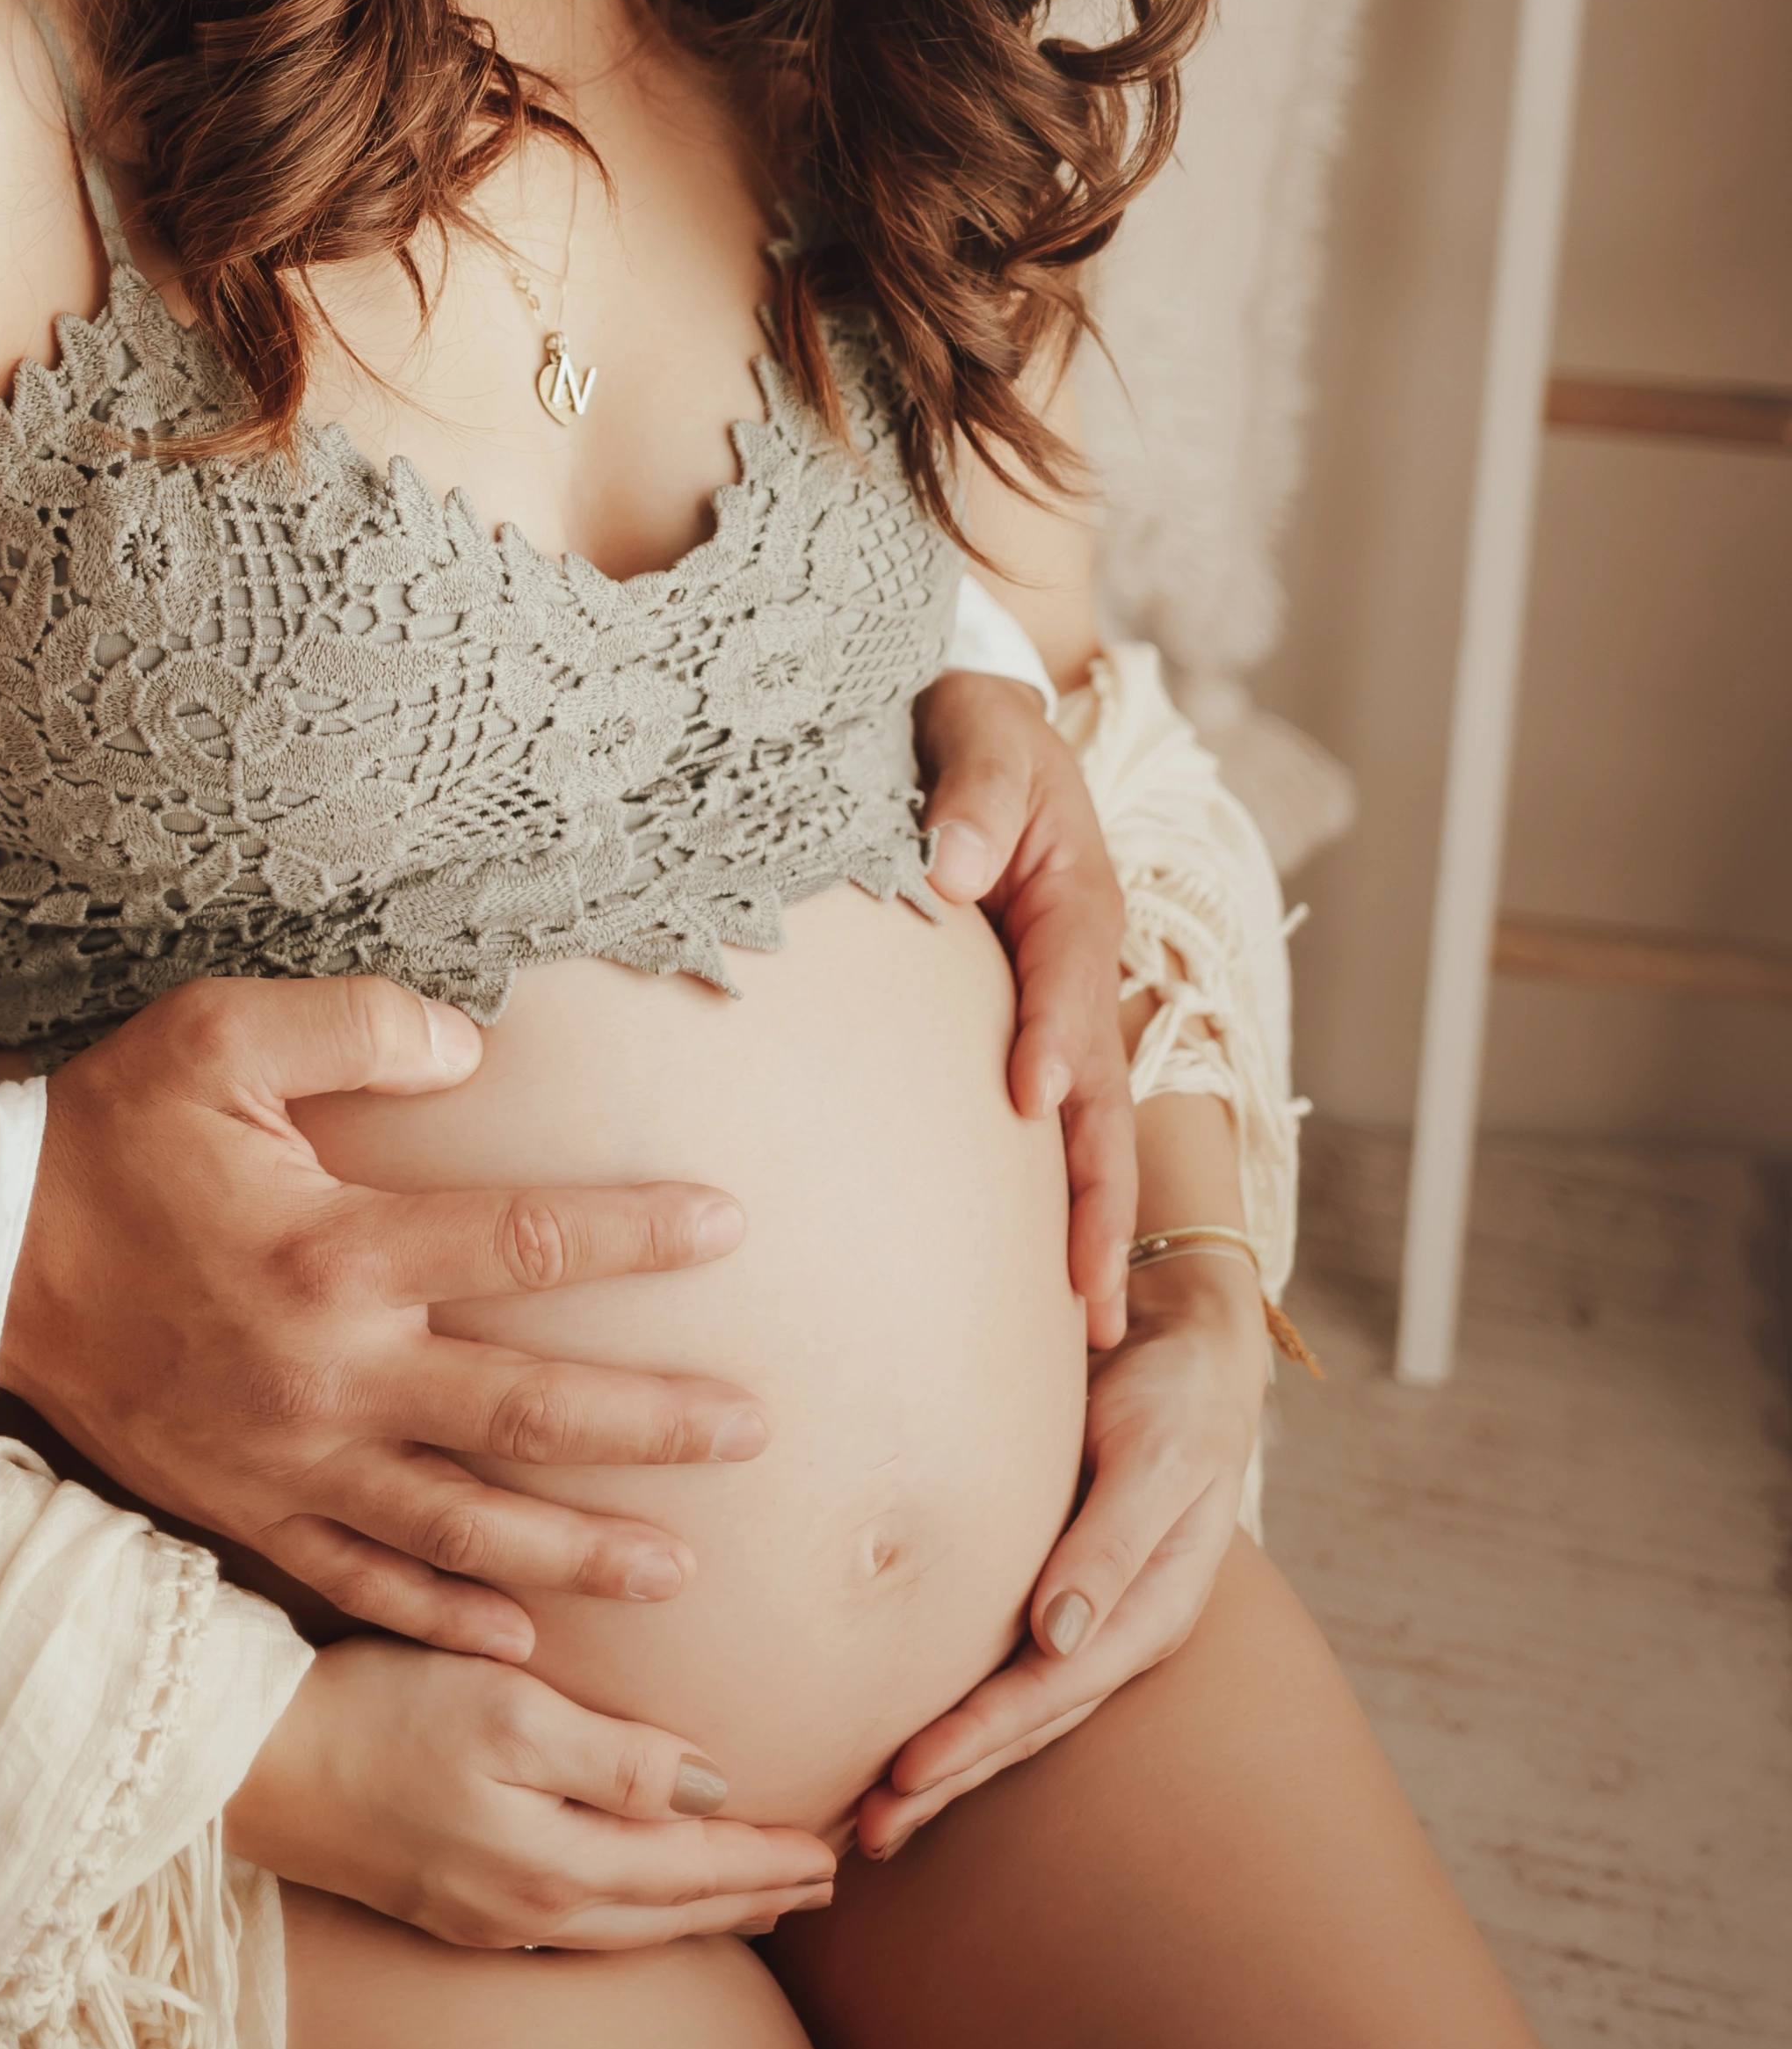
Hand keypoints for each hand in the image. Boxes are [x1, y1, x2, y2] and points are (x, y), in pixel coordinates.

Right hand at [0, 974, 765, 1661]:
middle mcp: (331, 1371)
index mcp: (338, 1248)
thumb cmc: (104, 1132)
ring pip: (465, 1526)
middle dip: (651, 1426)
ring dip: (578, 1553)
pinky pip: (363, 1582)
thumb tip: (473, 1043)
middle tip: (753, 1434)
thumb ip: (353, 1024)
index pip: (529, 1241)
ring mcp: (290, 1457)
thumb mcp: (213, 1036)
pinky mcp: (244, 1507)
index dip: (639, 1234)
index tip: (732, 1228)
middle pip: (527, 1411)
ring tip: (679, 1575)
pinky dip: (446, 1621)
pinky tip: (520, 1641)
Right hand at [228, 1636, 837, 1951]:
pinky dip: (633, 1917)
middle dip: (752, 1897)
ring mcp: (485, 1920)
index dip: (769, 1856)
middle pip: (671, 1913)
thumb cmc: (375, 1713)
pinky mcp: (447, 1908)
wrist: (251, 1766)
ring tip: (754, 1898)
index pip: (694, 1867)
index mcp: (557, 1863)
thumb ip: (613, 1756)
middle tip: (823, 1884)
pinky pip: (575, 1929)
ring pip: (626, 1929)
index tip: (837, 1849)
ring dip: (699, 1914)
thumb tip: (710, 1790)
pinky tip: (635, 1902)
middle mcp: (530, 1911)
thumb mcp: (505, 1709)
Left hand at [847, 1241, 1272, 1859]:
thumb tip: (1061, 1635)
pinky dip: (952, 1701)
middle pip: (1024, 1721)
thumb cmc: (1176, 1390)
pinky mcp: (1049, 1583)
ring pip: (1008, 1704)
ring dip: (946, 1760)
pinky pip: (998, 1658)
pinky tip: (904, 1731)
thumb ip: (1111, 1542)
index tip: (908, 1774)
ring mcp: (1082, 1611)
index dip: (979, 1736)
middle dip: (950, 1777)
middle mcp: (1114, 1626)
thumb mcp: (1156, 1455)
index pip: (1051, 1691)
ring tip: (873, 1815)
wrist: (1183, 1339)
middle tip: (866, 1834)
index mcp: (1150, 1609)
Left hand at [911, 668, 1135, 1345]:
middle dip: (1100, 1189)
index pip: (1065, 976)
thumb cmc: (967, 723)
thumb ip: (971, 787)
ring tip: (1088, 1324)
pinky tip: (1044, 1284)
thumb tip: (949, 868)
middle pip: (1100, 1089)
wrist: (967, 725)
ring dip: (1092, 1221)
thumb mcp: (975, 725)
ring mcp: (1061, 1008)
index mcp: (1075, 893)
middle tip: (1087, 1286)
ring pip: (1089, 1127)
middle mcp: (1081, 965)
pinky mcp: (1029, 1031)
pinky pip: (1053, 1123)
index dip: (1053, 1036)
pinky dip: (1056, 1201)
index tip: (1028, 1098)